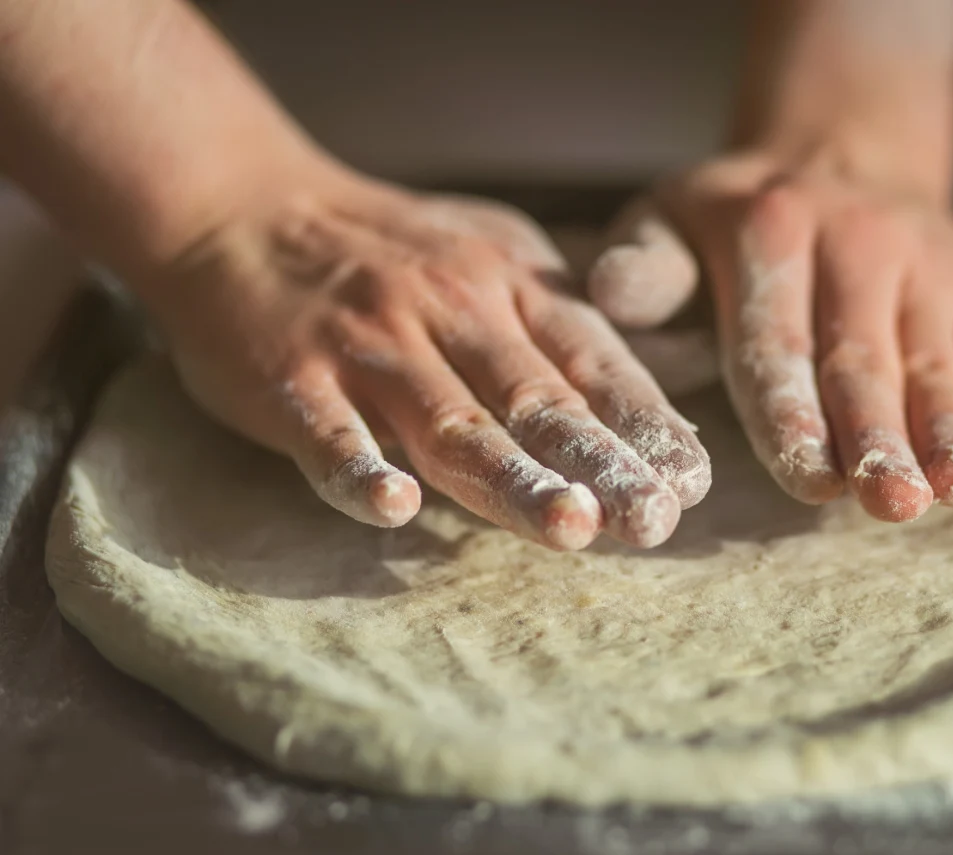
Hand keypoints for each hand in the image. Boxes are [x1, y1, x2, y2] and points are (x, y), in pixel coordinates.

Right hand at [135, 166, 709, 549]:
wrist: (240, 206)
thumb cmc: (389, 251)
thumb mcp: (493, 253)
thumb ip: (561, 320)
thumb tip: (653, 395)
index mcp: (510, 287)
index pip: (593, 361)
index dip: (644, 423)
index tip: (690, 482)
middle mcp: (451, 311)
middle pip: (537, 400)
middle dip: (601, 465)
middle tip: (654, 521)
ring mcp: (371, 346)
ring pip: (451, 423)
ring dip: (512, 479)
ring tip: (570, 529)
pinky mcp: (292, 378)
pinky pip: (329, 432)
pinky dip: (360, 469)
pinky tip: (394, 509)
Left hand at [587, 148, 952, 521]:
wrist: (846, 155)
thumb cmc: (739, 222)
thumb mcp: (671, 219)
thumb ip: (644, 266)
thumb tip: (607, 293)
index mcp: (769, 232)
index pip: (778, 341)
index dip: (795, 414)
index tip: (809, 478)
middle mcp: (857, 241)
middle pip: (865, 360)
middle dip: (878, 438)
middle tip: (889, 503)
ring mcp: (928, 262)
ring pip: (935, 362)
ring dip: (947, 431)